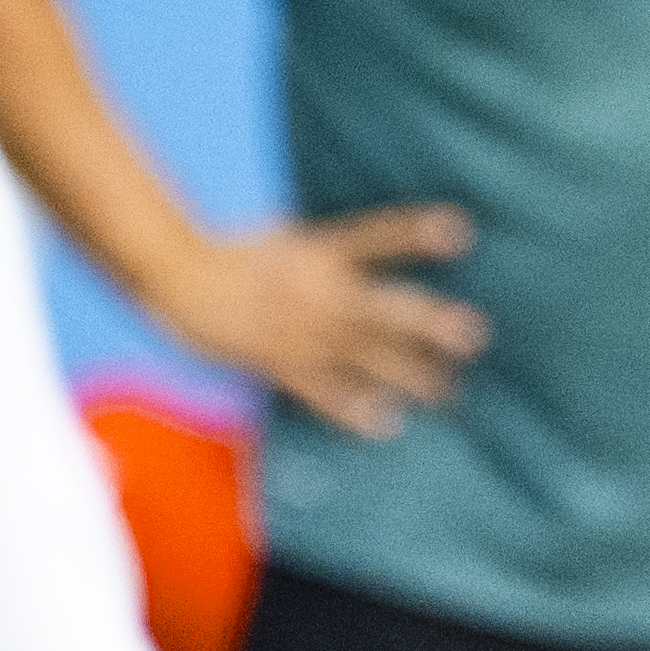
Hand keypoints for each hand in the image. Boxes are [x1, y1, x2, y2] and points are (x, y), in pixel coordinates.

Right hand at [154, 205, 481, 436]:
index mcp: (319, 252)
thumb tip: (368, 250)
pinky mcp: (278, 360)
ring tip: (447, 391)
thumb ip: (330, 250)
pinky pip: (322, 389)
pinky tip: (386, 421)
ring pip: (364, 354)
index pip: (376, 237)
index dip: (415, 233)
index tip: (459, 229)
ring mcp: (300, 328)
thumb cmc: (232, 254)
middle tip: (474, 335)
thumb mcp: (286, 238)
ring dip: (408, 373)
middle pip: (383, 307)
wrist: (176, 277)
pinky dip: (354, 407)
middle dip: (429, 323)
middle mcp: (317, 290)